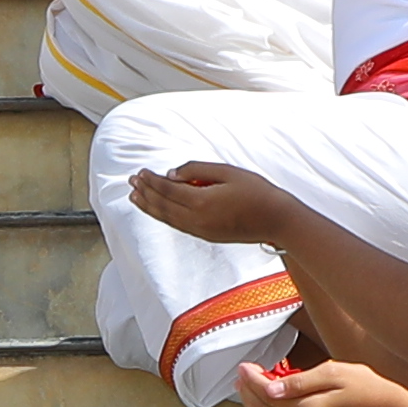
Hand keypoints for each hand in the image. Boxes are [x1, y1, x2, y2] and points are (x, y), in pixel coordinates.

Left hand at [133, 158, 304, 246]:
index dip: (152, 180)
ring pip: (168, 219)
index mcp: (201, 202)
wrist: (276, 220)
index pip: (167, 190)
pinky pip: (178, 225)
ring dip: (150, 207)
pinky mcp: (207, 236)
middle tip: (131, 183)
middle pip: (163, 206)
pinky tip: (159, 210)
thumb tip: (172, 174)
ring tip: (136, 198)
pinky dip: (164, 217)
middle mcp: (197, 220)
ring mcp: (202, 231)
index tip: (140, 172)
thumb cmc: (256, 192)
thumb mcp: (227, 172)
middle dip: (145, 194)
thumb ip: (197, 170)